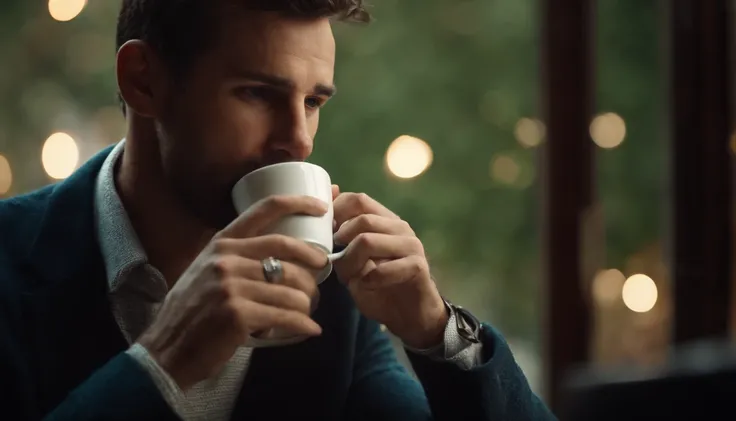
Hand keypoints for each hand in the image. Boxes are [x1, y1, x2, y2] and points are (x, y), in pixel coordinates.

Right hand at [137, 195, 329, 390]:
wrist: (167, 350)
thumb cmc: (192, 312)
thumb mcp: (206, 271)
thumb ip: (236, 258)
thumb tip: (282, 256)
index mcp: (222, 243)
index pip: (263, 209)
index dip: (298, 203)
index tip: (322, 206)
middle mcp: (226, 259)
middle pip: (288, 249)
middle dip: (313, 262)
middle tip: (322, 274)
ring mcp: (231, 286)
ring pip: (292, 289)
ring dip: (308, 303)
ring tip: (307, 311)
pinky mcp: (239, 314)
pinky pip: (287, 316)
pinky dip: (304, 325)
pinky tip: (310, 329)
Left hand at [331, 187, 447, 348]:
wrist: (408, 315)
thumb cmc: (377, 285)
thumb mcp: (352, 260)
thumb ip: (341, 238)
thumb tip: (328, 205)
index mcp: (384, 220)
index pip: (358, 200)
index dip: (336, 211)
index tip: (325, 233)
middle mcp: (399, 227)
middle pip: (361, 219)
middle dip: (342, 243)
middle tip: (338, 263)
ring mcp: (411, 244)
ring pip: (368, 240)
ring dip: (352, 263)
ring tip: (352, 278)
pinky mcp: (417, 265)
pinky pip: (383, 268)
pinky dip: (369, 280)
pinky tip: (368, 286)